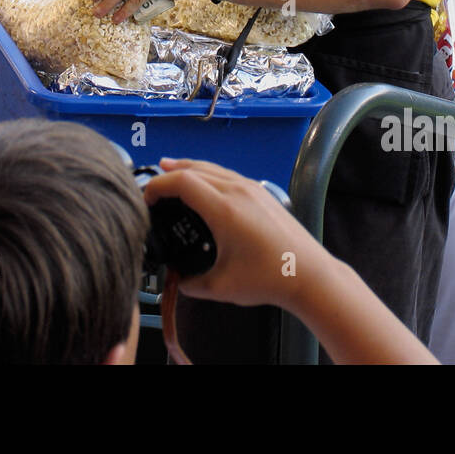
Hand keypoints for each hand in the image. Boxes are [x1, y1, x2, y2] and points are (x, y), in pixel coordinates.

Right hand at [141, 158, 323, 311]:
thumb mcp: (222, 286)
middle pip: (194, 168)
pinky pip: (226, 174)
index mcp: (224, 209)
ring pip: (212, 168)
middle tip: (152, 185)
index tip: (145, 198)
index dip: (157, 186)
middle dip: (169, 173)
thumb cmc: (270, 277)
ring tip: (171, 173)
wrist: (309, 273)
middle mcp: (237, 190)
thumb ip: (192, 284)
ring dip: (188, 169)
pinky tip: (204, 186)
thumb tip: (178, 280)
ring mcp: (251, 188)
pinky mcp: (261, 193)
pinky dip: (207, 174)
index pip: (181, 182)